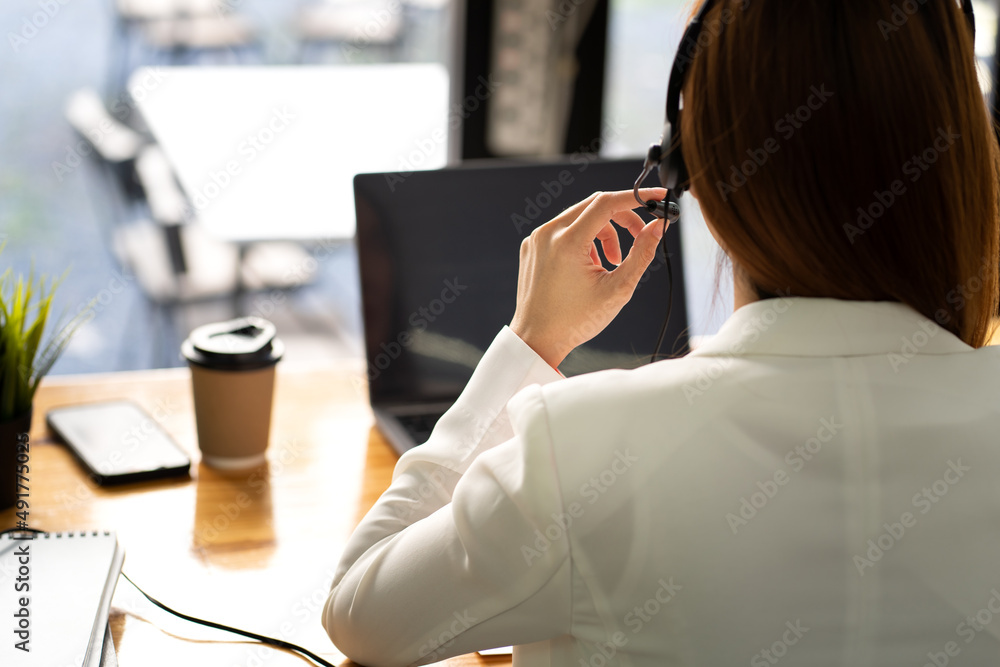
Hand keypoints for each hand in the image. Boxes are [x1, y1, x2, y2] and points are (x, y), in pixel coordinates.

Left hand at [509, 189, 667, 367]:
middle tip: (639, 237)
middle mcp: (548, 233)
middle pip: (595, 205)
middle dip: (623, 218)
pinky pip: (563, 230)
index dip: (637, 197)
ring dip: (603, 233)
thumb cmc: (576, 321)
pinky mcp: (532, 246)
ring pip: (580, 217)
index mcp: (568, 242)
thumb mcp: (618, 289)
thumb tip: (658, 226)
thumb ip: (641, 253)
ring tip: (610, 264)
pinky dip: (582, 240)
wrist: (537, 339)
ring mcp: (536, 238)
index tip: (658, 197)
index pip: (607, 203)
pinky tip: (587, 268)